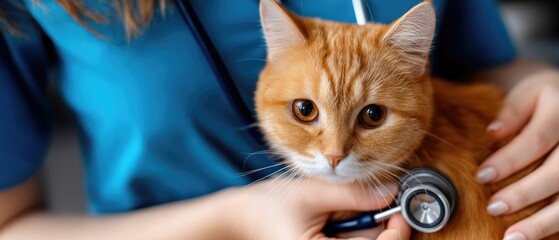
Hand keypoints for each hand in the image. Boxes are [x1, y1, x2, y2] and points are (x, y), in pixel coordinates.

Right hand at [226, 177, 409, 239]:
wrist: (240, 216)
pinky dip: (356, 230)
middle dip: (384, 226)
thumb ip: (352, 194)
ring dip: (368, 227)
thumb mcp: (312, 194)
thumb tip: (390, 190)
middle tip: (384, 201)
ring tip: (351, 207)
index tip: (401, 209)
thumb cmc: (266, 207)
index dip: (397, 232)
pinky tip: (341, 216)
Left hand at [478, 70, 558, 239]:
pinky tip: (532, 236)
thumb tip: (493, 133)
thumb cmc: (546, 99)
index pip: (536, 141)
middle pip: (558, 173)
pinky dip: (554, 225)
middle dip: (525, 193)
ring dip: (543, 222)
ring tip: (513, 237)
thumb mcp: (528, 93)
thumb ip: (512, 112)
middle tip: (494, 207)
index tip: (482, 175)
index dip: (509, 161)